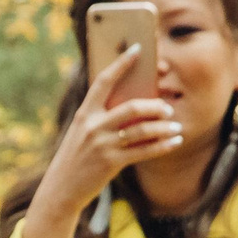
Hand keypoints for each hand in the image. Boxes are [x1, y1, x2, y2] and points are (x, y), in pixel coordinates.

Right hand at [34, 43, 180, 224]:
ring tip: (176, 128)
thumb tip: (135, 107)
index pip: (103, 81)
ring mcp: (102, 144)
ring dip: (164, 128)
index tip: (137, 49)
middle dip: (155, 106)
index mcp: (84, 113)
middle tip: (166, 108)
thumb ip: (101, 119)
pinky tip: (174, 142)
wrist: (61, 189)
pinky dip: (163, 146)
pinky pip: (144, 151)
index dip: (121, 63)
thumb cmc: (75, 158)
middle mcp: (92, 126)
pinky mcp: (111, 162)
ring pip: (142, 130)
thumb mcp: (81, 133)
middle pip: (132, 107)